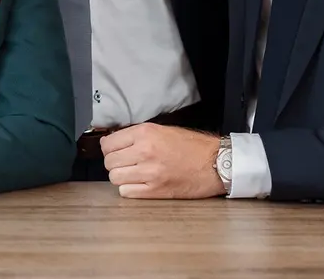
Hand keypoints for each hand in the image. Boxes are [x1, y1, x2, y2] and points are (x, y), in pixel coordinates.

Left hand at [100, 124, 223, 199]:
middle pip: (109, 162)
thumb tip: (112, 141)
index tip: (114, 150)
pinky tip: (139, 184)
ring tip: (132, 174)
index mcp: (145, 134)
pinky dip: (129, 189)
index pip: (108, 143)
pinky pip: (127, 192)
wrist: (215, 163)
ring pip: (115, 178)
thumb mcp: (162, 130)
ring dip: (121, 177)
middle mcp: (145, 152)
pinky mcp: (156, 191)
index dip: (109, 148)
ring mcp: (150, 173)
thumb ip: (138, 135)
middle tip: (125, 163)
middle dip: (114, 163)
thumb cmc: (192, 146)